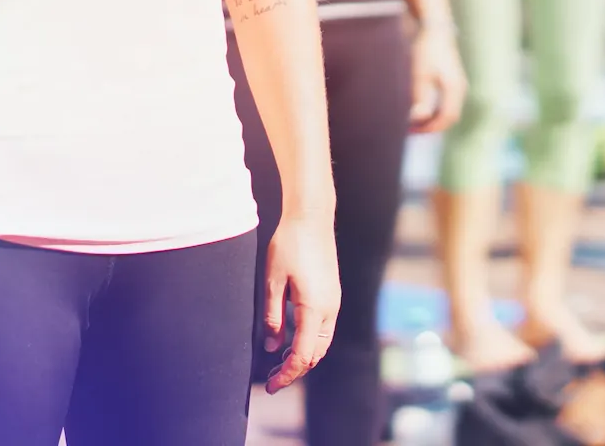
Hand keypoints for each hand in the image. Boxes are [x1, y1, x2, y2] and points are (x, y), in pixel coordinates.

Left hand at [263, 212, 340, 392]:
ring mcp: (334, 300)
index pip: (303, 355)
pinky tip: (292, 340)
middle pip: (317, 354)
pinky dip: (310, 342)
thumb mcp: (272, 281)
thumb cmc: (289, 245)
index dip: (287, 374)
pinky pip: (324, 328)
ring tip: (279, 363)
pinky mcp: (332, 293)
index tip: (271, 386)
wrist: (312, 217)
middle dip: (295, 370)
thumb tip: (272, 347)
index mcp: (314, 308)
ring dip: (304, 356)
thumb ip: (272, 316)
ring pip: (323, 342)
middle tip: (271, 379)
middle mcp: (329, 308)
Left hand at [409, 27, 466, 134]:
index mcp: (455, 88)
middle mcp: (460, 89)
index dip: (431, 128)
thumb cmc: (427, 50)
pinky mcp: (452, 82)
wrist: (434, 28)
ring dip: (432, 119)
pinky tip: (419, 109)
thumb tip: (419, 118)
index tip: (412, 131)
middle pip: (450, 117)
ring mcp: (457, 85)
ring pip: (448, 111)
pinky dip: (434, 111)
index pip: (447, 118)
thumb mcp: (420, 74)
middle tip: (410, 130)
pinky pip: (446, 104)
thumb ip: (420, 97)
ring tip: (412, 121)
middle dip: (431, 126)